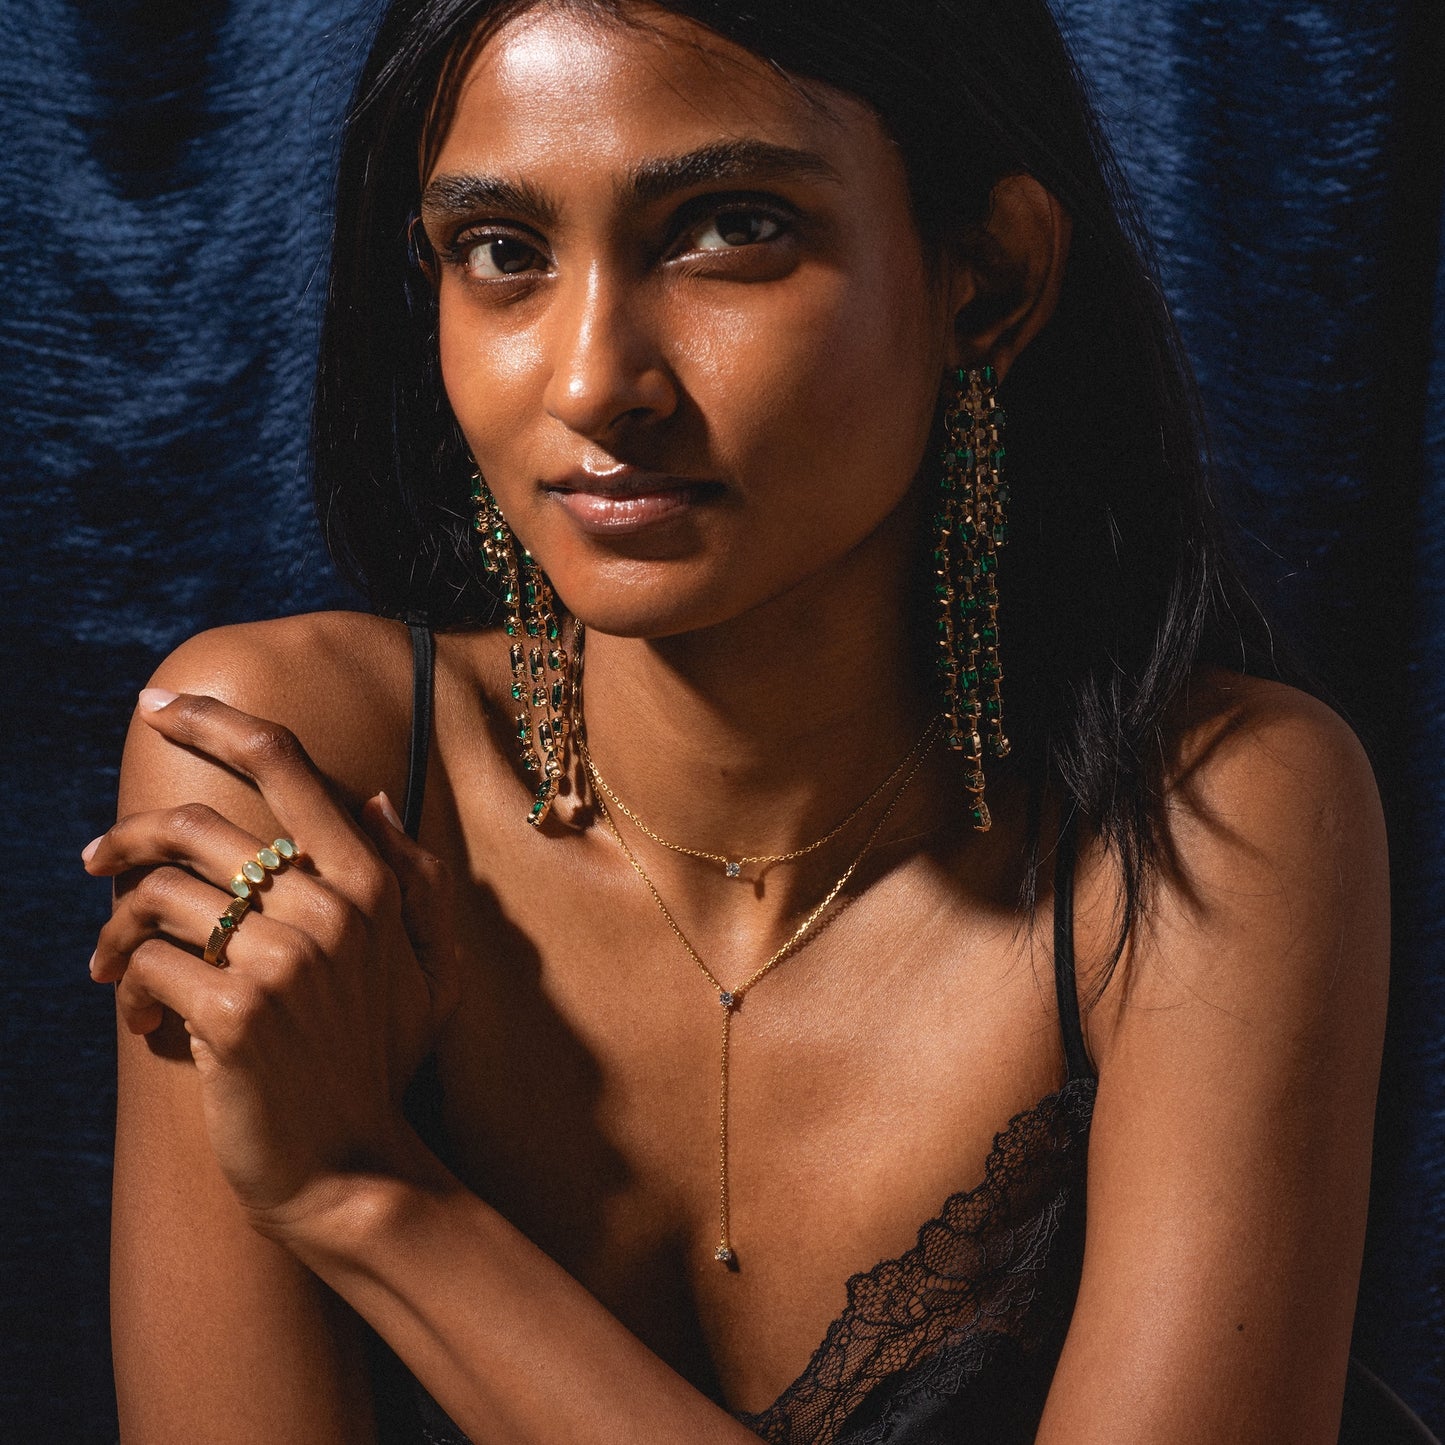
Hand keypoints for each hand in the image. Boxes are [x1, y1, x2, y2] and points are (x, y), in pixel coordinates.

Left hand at [85, 687, 460, 1235]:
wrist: (352, 1168)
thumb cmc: (381, 1062)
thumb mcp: (428, 968)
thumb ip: (412, 879)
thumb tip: (374, 798)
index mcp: (373, 881)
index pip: (287, 765)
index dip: (215, 720)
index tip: (160, 704)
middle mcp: (332, 905)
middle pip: (197, 824)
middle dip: (125, 837)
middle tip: (93, 861)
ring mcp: (284, 958)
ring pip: (158, 895)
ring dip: (116, 927)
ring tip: (110, 965)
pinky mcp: (233, 1013)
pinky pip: (144, 964)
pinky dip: (124, 989)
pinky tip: (138, 1021)